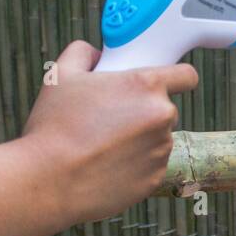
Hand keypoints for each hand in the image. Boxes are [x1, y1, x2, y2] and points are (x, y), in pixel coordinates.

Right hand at [19, 40, 198, 225]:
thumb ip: (83, 53)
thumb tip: (97, 55)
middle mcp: (162, 117)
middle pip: (166, 109)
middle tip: (113, 117)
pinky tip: (106, 165)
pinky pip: (151, 165)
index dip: (177, 78)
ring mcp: (161, 150)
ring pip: (158, 139)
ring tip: (103, 145)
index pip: (187, 76)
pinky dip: (135, 165)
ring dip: (140, 139)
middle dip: (145, 111)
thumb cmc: (53, 126)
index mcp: (146, 86)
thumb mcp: (60, 75)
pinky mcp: (155, 178)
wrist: (48, 182)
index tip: (164, 83)